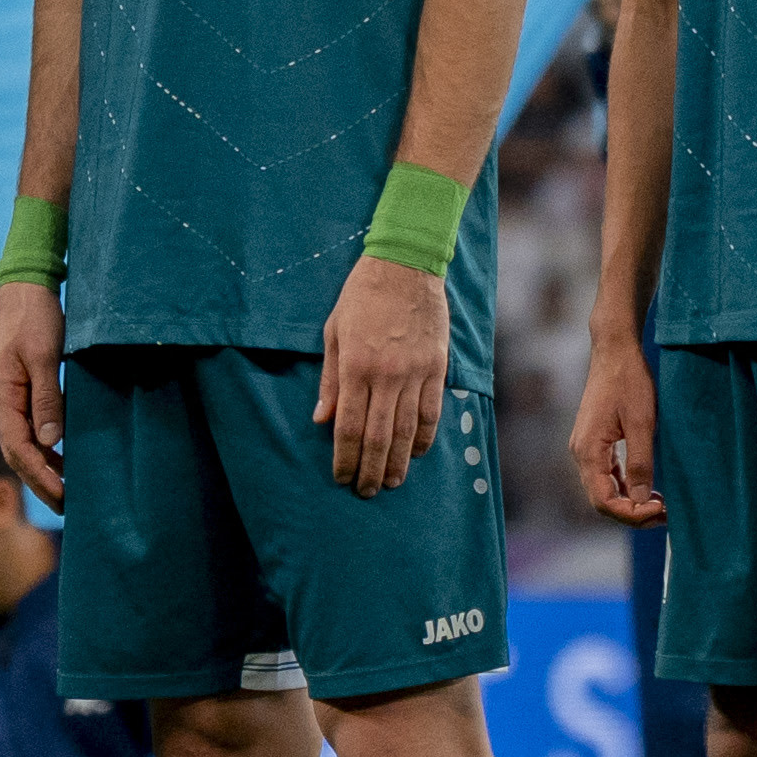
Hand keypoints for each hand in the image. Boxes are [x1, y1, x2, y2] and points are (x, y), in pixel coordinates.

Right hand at [0, 277, 72, 504]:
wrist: (24, 287)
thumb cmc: (35, 317)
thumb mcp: (45, 356)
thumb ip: (47, 399)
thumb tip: (50, 442)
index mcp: (1, 396)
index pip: (18, 449)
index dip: (41, 475)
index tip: (64, 495)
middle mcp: (1, 402)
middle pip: (17, 454)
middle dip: (40, 482)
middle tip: (67, 507)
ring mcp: (9, 398)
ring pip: (23, 444)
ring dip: (43, 469)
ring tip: (68, 492)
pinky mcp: (20, 391)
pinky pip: (30, 429)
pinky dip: (46, 449)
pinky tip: (63, 458)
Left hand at [313, 251, 452, 498]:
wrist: (405, 264)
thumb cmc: (361, 296)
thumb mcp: (333, 331)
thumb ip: (329, 379)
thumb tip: (320, 420)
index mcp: (355, 367)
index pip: (347, 426)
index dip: (343, 458)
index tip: (340, 478)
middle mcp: (385, 375)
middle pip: (377, 437)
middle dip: (369, 470)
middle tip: (365, 492)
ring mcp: (414, 373)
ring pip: (406, 431)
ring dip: (398, 462)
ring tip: (390, 483)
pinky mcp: (436, 367)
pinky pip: (431, 412)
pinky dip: (424, 438)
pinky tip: (417, 453)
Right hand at [570, 335, 665, 527]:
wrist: (615, 350)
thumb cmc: (629, 381)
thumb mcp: (642, 423)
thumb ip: (640, 464)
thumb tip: (640, 500)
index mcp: (588, 451)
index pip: (603, 501)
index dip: (631, 514)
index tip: (659, 511)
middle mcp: (580, 453)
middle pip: (602, 500)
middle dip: (633, 512)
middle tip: (665, 514)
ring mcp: (585, 448)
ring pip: (604, 489)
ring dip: (630, 502)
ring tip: (660, 505)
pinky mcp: (594, 442)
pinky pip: (606, 475)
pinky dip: (625, 486)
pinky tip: (647, 487)